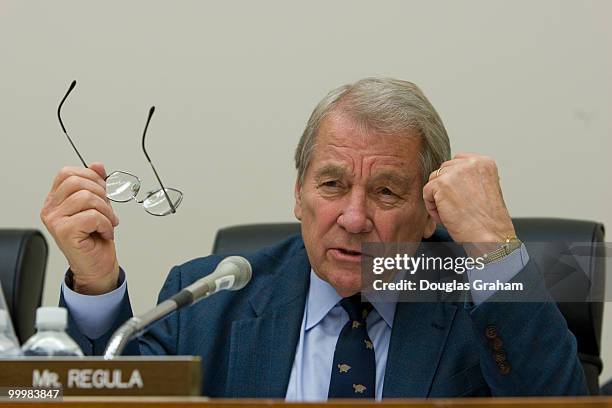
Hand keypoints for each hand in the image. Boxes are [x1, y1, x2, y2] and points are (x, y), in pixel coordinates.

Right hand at [40, 163, 120, 294]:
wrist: (96, 266)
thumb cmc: (95, 238)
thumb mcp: (98, 205)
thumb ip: (95, 184)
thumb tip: (97, 165)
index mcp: (56, 199)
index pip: (68, 173)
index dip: (91, 177)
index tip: (103, 190)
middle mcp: (51, 209)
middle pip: (76, 182)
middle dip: (101, 194)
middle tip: (108, 210)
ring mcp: (55, 220)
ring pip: (86, 197)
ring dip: (106, 211)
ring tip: (107, 223)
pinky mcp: (64, 231)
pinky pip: (92, 216)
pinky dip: (105, 224)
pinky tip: (104, 232)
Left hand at [422, 153, 515, 254]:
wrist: (489, 236)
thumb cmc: (488, 220)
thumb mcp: (484, 188)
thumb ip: (469, 177)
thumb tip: (449, 175)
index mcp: (484, 162)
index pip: (457, 162)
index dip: (454, 181)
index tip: (460, 196)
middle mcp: (470, 163)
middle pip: (444, 170)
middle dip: (446, 188)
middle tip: (458, 206)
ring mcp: (455, 172)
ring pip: (434, 180)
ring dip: (438, 197)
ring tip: (453, 212)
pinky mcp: (441, 184)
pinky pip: (426, 192)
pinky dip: (432, 207)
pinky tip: (447, 216)